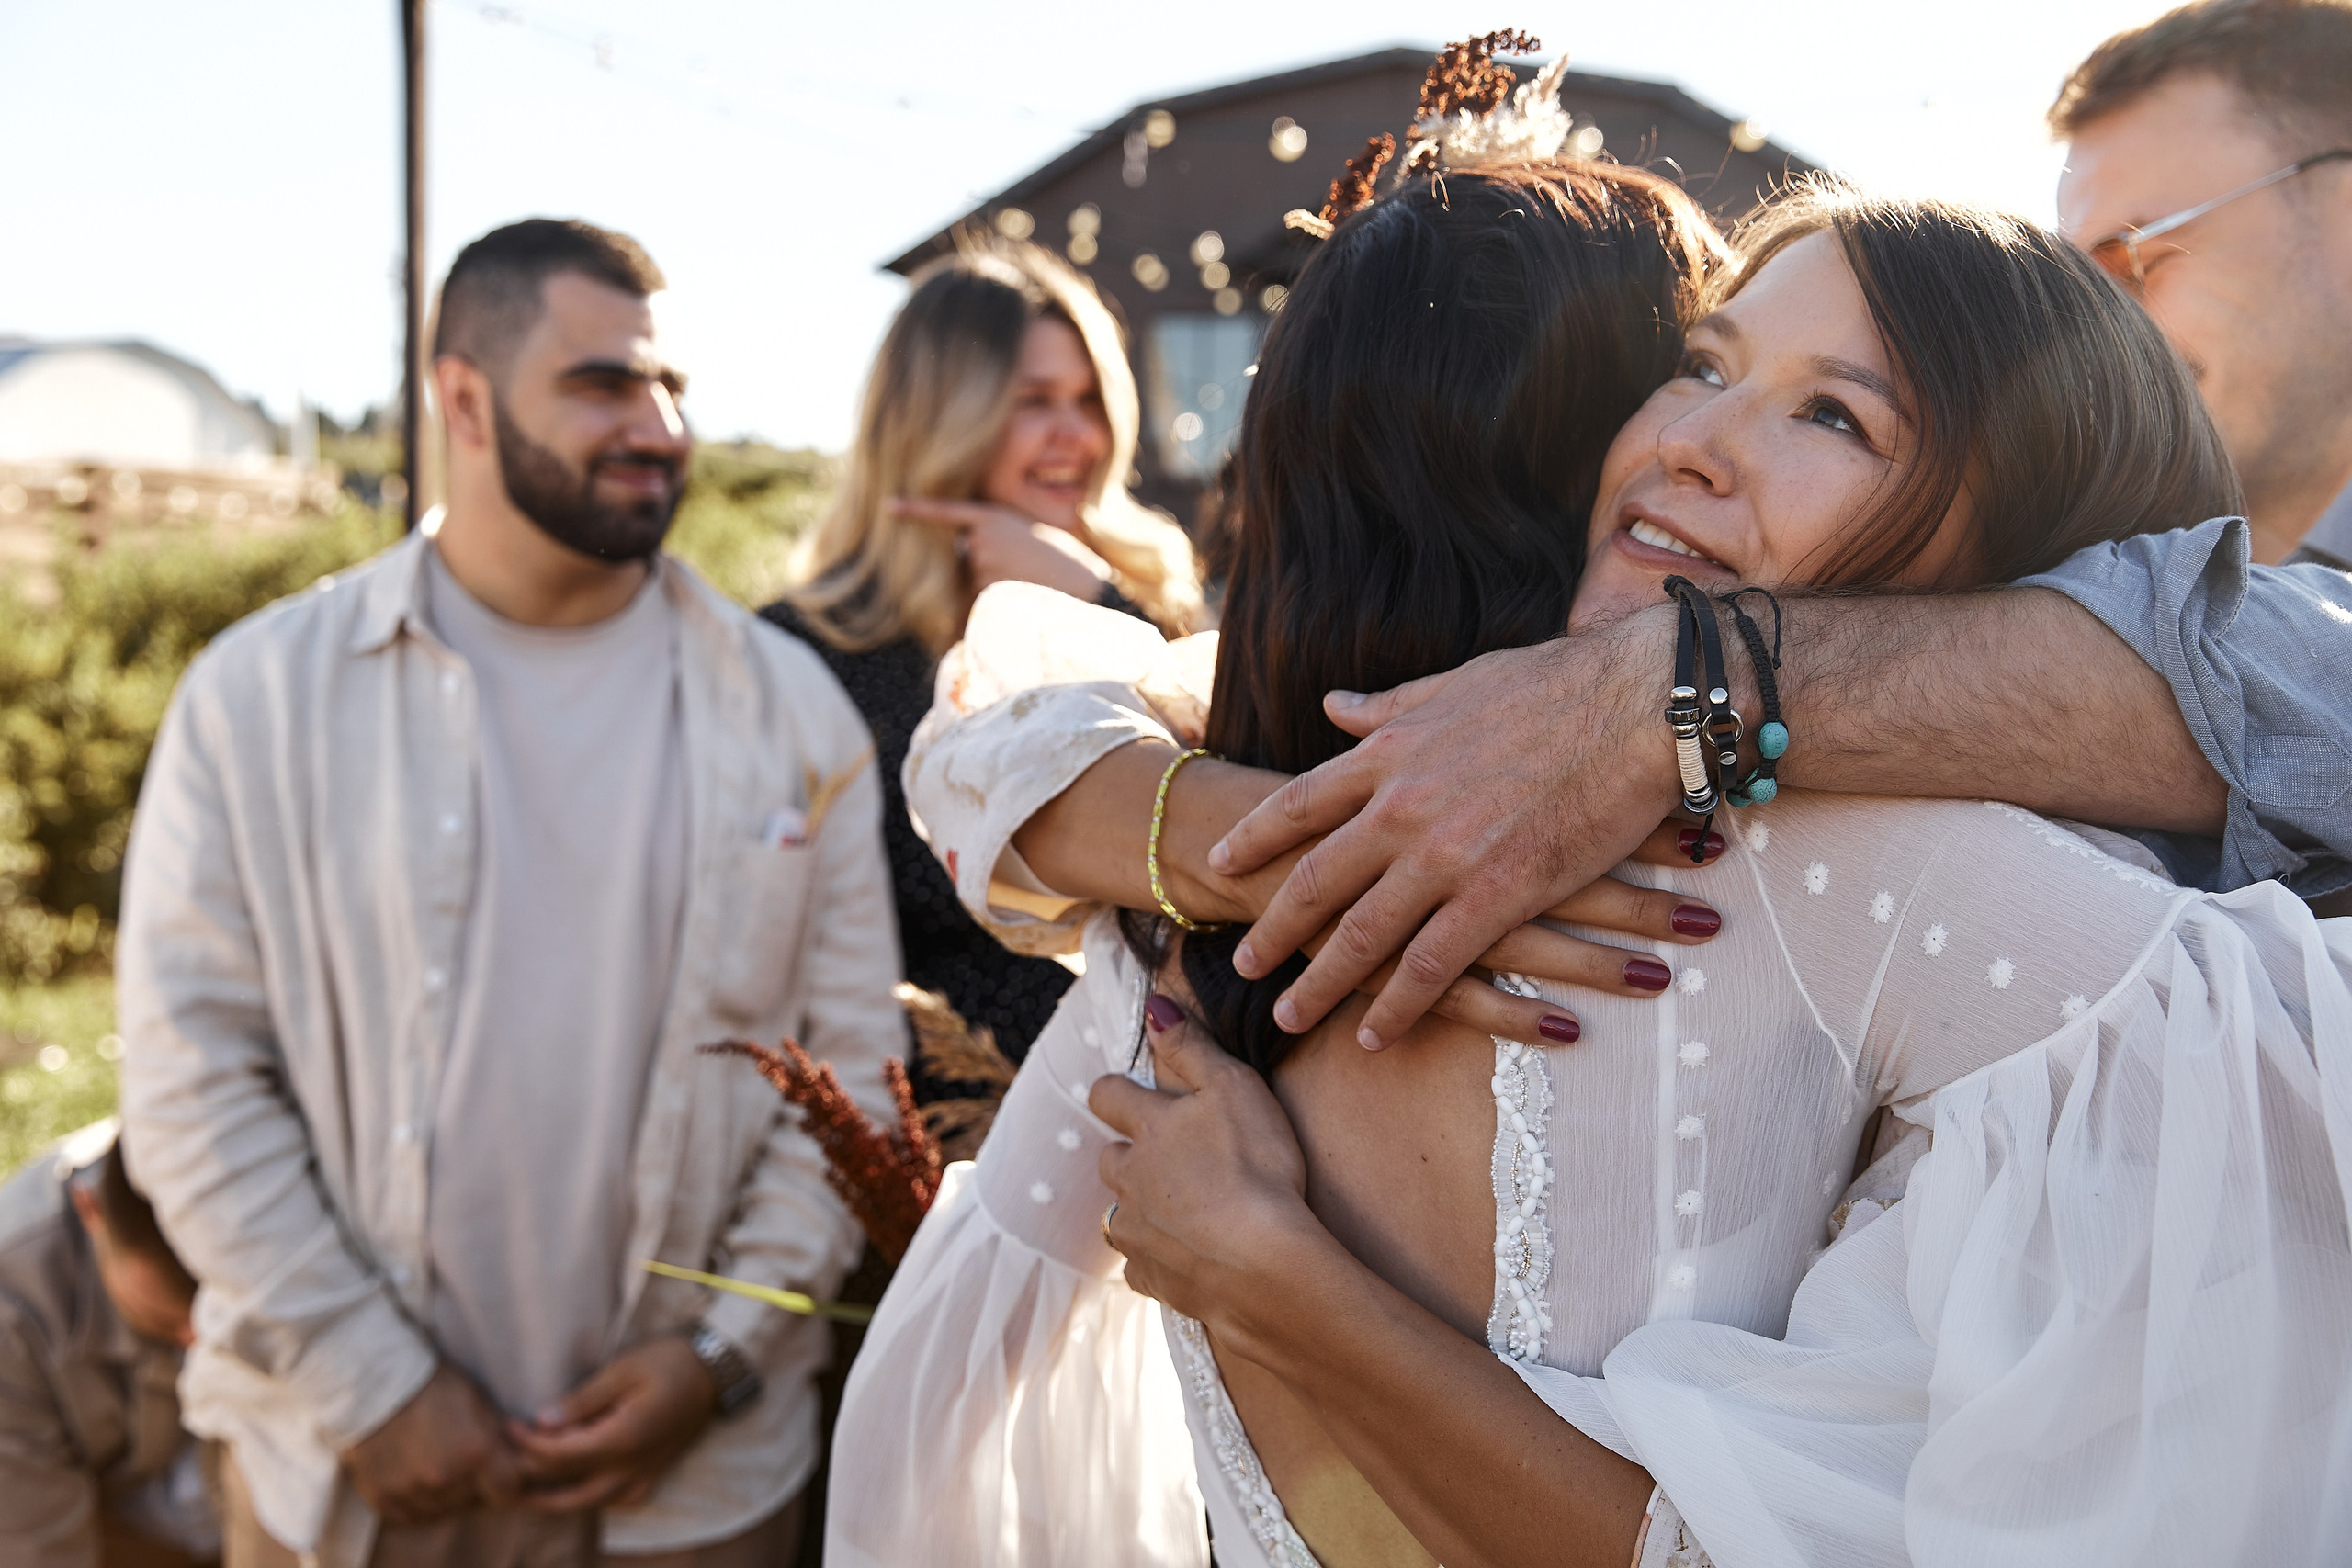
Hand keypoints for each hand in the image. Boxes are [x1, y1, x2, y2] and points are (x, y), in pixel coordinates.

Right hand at [341, 1363, 522, 1524]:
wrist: (374, 1383)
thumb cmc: (435, 1385)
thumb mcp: (480, 1403)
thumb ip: (499, 1439)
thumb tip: (522, 1461)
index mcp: (476, 1453)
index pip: (509, 1491)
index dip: (507, 1482)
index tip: (499, 1471)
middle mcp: (445, 1478)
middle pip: (474, 1501)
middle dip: (475, 1486)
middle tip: (463, 1463)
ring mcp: (412, 1492)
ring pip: (442, 1511)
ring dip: (446, 1496)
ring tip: (435, 1465)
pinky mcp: (383, 1499)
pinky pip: (410, 1515)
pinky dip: (417, 1502)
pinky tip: (414, 1477)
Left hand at [507, 1336, 718, 1511]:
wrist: (712, 1372)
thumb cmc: (667, 1362)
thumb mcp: (622, 1370)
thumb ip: (582, 1400)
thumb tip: (542, 1420)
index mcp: (622, 1439)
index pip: (559, 1454)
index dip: (526, 1444)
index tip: (505, 1427)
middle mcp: (630, 1468)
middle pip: (564, 1487)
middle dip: (529, 1476)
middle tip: (502, 1461)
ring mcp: (641, 1477)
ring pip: (585, 1504)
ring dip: (551, 1498)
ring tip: (522, 1486)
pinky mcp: (650, 1477)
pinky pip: (611, 1502)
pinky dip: (585, 1499)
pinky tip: (570, 1486)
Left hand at [891, 497, 1112, 602]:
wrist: (1083, 581)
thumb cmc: (1061, 558)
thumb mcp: (1026, 533)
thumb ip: (994, 538)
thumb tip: (971, 554)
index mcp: (991, 516)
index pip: (946, 512)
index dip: (915, 510)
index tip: (889, 507)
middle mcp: (980, 537)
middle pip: (964, 557)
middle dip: (981, 566)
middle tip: (1020, 568)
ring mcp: (981, 562)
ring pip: (973, 580)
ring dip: (991, 586)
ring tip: (1026, 582)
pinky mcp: (986, 586)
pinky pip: (979, 600)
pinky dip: (994, 602)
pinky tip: (1022, 596)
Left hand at [1090, 996, 1320, 1328]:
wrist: (1264, 1265)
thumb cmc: (1256, 1166)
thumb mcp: (1233, 1087)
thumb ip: (1190, 1046)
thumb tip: (1153, 1006)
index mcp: (1148, 1129)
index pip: (1106, 1095)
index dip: (1118, 1091)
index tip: (1135, 1093)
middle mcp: (1129, 1179)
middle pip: (1111, 1159)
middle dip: (1132, 1155)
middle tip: (1173, 1159)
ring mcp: (1136, 1233)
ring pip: (1120, 1213)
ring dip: (1143, 1208)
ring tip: (1185, 1211)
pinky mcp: (1151, 1280)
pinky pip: (1141, 1265)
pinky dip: (1158, 1258)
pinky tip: (1189, 1257)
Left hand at [1124, 741, 1724, 1049]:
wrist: (1641, 702)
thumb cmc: (1560, 683)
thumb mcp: (1456, 684)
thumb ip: (1390, 706)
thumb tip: (1335, 705)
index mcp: (1391, 753)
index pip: (1300, 803)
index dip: (1254, 839)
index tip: (1217, 864)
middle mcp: (1401, 806)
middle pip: (1315, 880)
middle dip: (1272, 928)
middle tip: (1240, 964)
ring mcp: (1444, 855)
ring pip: (1360, 934)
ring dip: (1318, 982)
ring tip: (1286, 1016)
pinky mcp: (1497, 895)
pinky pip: (1429, 966)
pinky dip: (1396, 1007)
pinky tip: (1372, 1035)